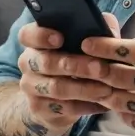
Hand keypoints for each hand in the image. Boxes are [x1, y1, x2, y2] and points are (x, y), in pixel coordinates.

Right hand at [17, 13, 120, 131]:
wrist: (56, 99)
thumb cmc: (74, 61)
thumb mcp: (83, 43)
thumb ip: (95, 30)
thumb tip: (107, 27)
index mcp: (35, 42)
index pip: (27, 35)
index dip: (41, 36)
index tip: (60, 38)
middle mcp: (28, 63)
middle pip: (46, 62)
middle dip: (76, 65)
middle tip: (101, 68)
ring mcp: (30, 87)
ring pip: (56, 87)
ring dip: (84, 88)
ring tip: (106, 89)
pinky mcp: (39, 108)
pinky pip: (63, 108)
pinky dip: (86, 105)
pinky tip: (102, 103)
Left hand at [77, 27, 134, 135]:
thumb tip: (127, 38)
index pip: (134, 50)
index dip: (106, 47)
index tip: (86, 43)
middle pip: (120, 76)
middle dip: (96, 69)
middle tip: (80, 64)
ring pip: (119, 99)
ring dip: (103, 90)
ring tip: (94, 83)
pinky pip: (128, 119)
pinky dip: (119, 109)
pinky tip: (117, 102)